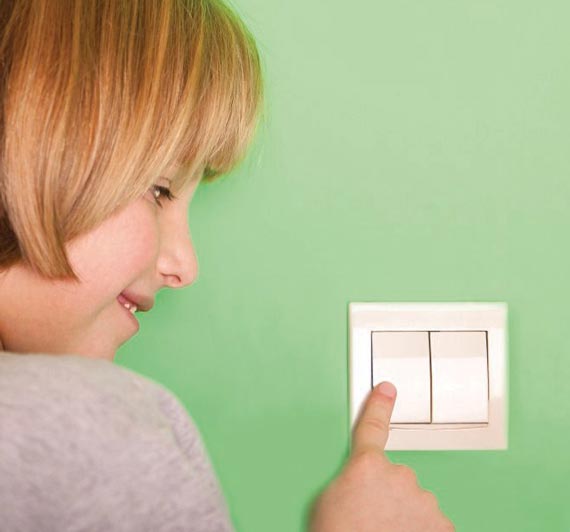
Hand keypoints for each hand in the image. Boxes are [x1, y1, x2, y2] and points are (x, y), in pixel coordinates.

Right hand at [308, 381, 454, 531]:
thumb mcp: (327, 502)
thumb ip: (349, 479)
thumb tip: (360, 481)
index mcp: (366, 466)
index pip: (372, 427)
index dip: (379, 406)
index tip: (387, 389)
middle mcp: (398, 476)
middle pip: (396, 477)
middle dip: (389, 494)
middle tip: (373, 518)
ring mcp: (423, 500)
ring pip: (415, 501)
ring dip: (406, 516)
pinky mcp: (442, 524)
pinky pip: (431, 523)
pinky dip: (421, 531)